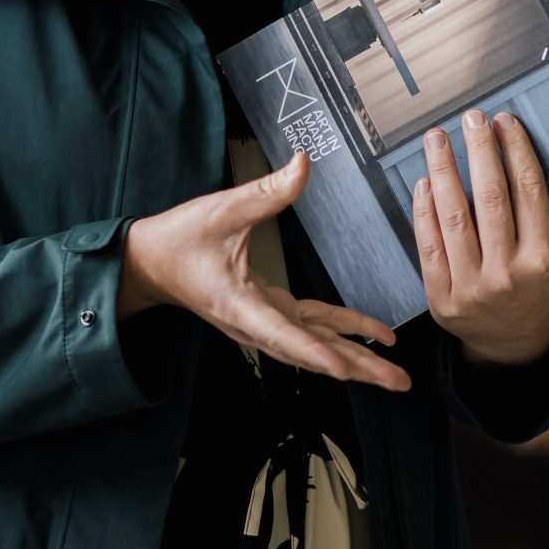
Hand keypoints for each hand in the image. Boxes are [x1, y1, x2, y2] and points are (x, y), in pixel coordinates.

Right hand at [118, 152, 411, 391]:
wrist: (150, 262)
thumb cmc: (178, 240)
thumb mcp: (221, 210)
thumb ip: (266, 192)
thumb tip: (302, 165)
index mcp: (239, 305)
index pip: (283, 334)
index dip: (316, 353)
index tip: (346, 370)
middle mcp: (254, 324)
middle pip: (312, 352)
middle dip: (357, 368)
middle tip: (398, 382)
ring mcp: (261, 321)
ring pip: (315, 346)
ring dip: (355, 359)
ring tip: (393, 373)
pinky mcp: (266, 312)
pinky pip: (310, 329)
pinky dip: (340, 333)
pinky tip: (369, 338)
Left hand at [412, 110, 548, 366]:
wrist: (515, 343)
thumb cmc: (534, 285)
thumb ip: (535, 214)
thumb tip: (512, 151)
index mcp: (542, 260)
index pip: (529, 192)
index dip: (516, 151)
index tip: (505, 121)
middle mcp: (508, 275)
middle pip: (491, 199)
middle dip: (480, 152)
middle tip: (471, 118)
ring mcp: (472, 289)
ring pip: (454, 218)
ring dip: (443, 172)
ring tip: (438, 140)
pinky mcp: (441, 299)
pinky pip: (429, 246)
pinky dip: (424, 211)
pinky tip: (423, 183)